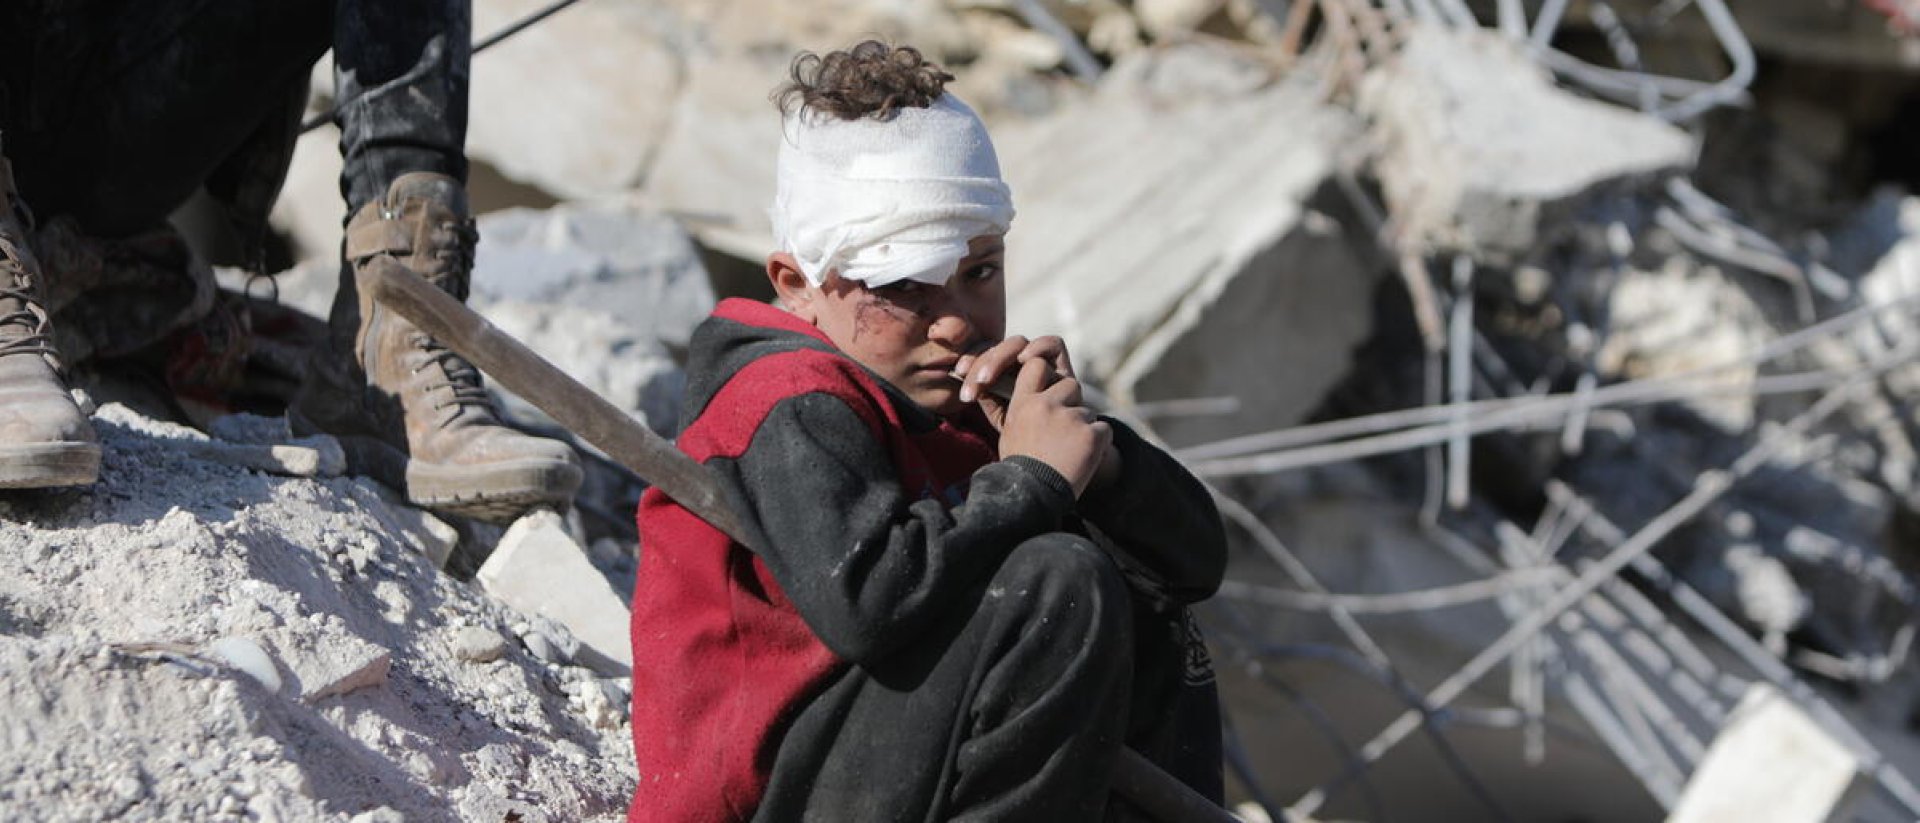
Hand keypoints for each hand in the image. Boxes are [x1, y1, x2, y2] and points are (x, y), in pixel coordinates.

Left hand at [954, 335, 1073, 430]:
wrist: (1054, 455)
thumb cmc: (1028, 438)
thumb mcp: (1002, 418)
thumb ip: (987, 398)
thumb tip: (968, 377)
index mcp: (1004, 373)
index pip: (986, 355)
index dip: (971, 360)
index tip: (957, 372)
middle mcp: (1022, 365)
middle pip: (1000, 348)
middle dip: (982, 362)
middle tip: (973, 383)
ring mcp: (1042, 363)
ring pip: (1019, 343)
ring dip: (1000, 357)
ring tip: (987, 378)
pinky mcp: (1062, 365)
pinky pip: (1053, 345)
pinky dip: (1038, 347)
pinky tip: (1024, 361)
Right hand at [993, 358, 1110, 497]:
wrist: (1033, 497)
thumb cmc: (1019, 470)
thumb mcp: (1009, 434)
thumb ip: (1022, 410)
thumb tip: (1030, 397)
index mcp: (1023, 404)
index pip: (1037, 365)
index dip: (1046, 373)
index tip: (1049, 388)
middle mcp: (1046, 405)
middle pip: (1071, 385)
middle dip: (1072, 402)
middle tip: (1065, 429)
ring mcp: (1070, 418)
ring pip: (1088, 412)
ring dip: (1084, 428)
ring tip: (1070, 452)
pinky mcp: (1092, 434)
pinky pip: (1104, 430)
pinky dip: (1098, 444)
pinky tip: (1084, 459)